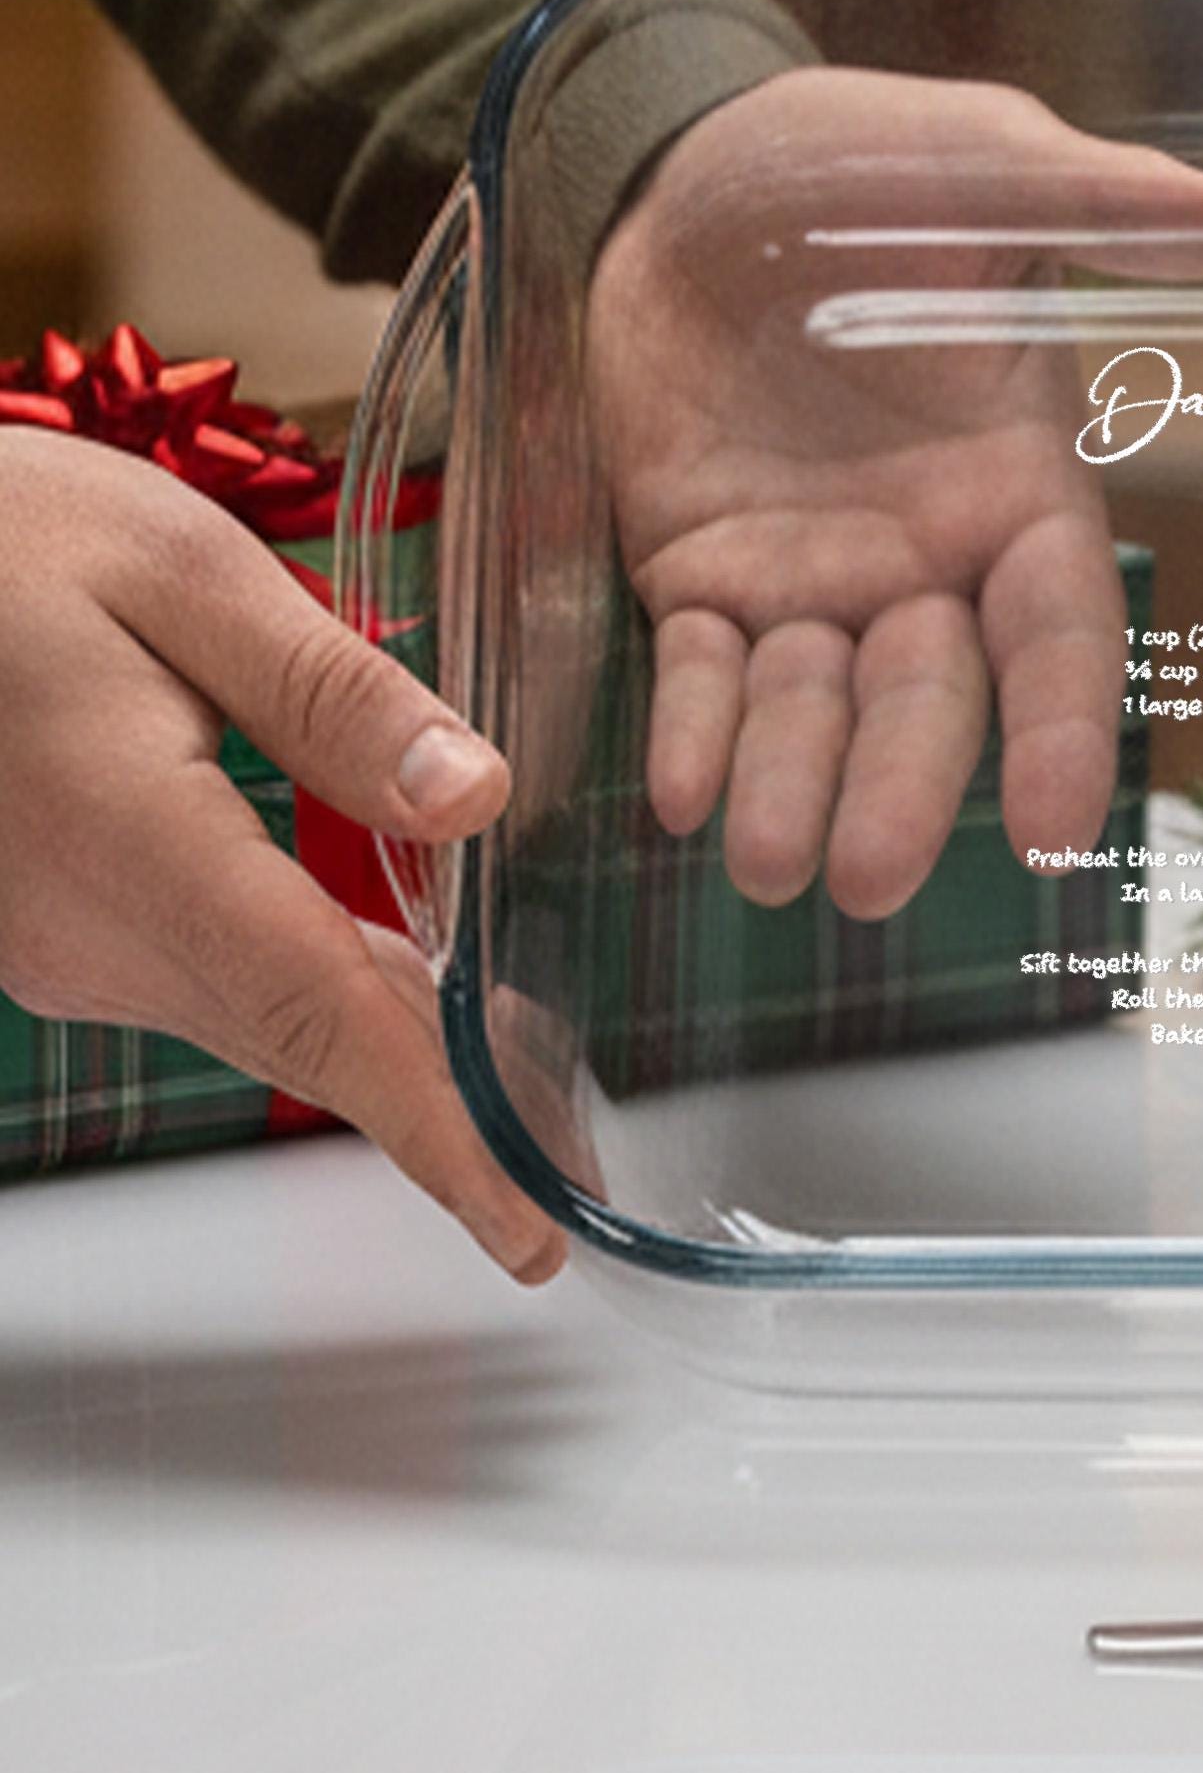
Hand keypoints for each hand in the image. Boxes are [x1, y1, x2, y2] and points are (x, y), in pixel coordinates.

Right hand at [0, 434, 555, 1278]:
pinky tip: (422, 999)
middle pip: (313, 1045)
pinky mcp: (69, 927)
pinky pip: (228, 983)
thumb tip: (482, 798)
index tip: (524, 1232)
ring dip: (400, 1061)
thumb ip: (335, 695)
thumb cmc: (6, 541)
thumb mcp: (179, 571)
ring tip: (534, 1097)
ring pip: (273, 1023)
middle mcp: (93, 932)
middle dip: (452, 1118)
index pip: (321, 1019)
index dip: (436, 1132)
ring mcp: (70, 944)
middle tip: (576, 1167)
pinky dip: (333, 1003)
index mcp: (133, 845)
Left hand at [586, 67, 1202, 914]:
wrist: (672, 161)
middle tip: (869, 877)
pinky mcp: (699, 571)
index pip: (1061, 630)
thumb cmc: (849, 161)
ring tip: (764, 864)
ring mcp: (813, 576)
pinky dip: (693, 732)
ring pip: (816, 712)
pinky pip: (702, 672)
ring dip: (792, 789)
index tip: (1063, 834)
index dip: (1066, 730)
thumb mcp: (977, 166)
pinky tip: (678, 790)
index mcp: (1019, 479)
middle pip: (935, 701)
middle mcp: (928, 555)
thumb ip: (1101, 205)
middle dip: (906, 791)